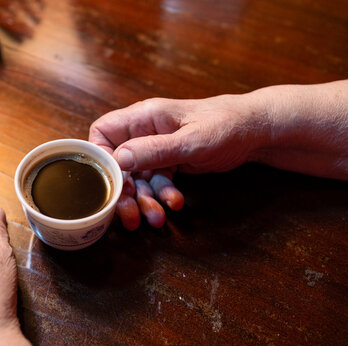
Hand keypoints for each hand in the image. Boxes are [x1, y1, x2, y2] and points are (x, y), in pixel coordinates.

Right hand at [90, 81, 347, 229]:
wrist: (255, 131)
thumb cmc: (225, 125)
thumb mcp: (189, 141)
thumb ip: (153, 150)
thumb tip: (118, 159)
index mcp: (143, 117)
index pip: (103, 132)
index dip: (99, 157)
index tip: (107, 182)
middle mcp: (144, 132)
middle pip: (119, 163)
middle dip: (123, 192)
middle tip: (129, 215)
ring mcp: (156, 149)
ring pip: (138, 178)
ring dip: (145, 200)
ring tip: (156, 218)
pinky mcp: (169, 162)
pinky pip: (156, 182)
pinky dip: (163, 195)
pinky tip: (175, 203)